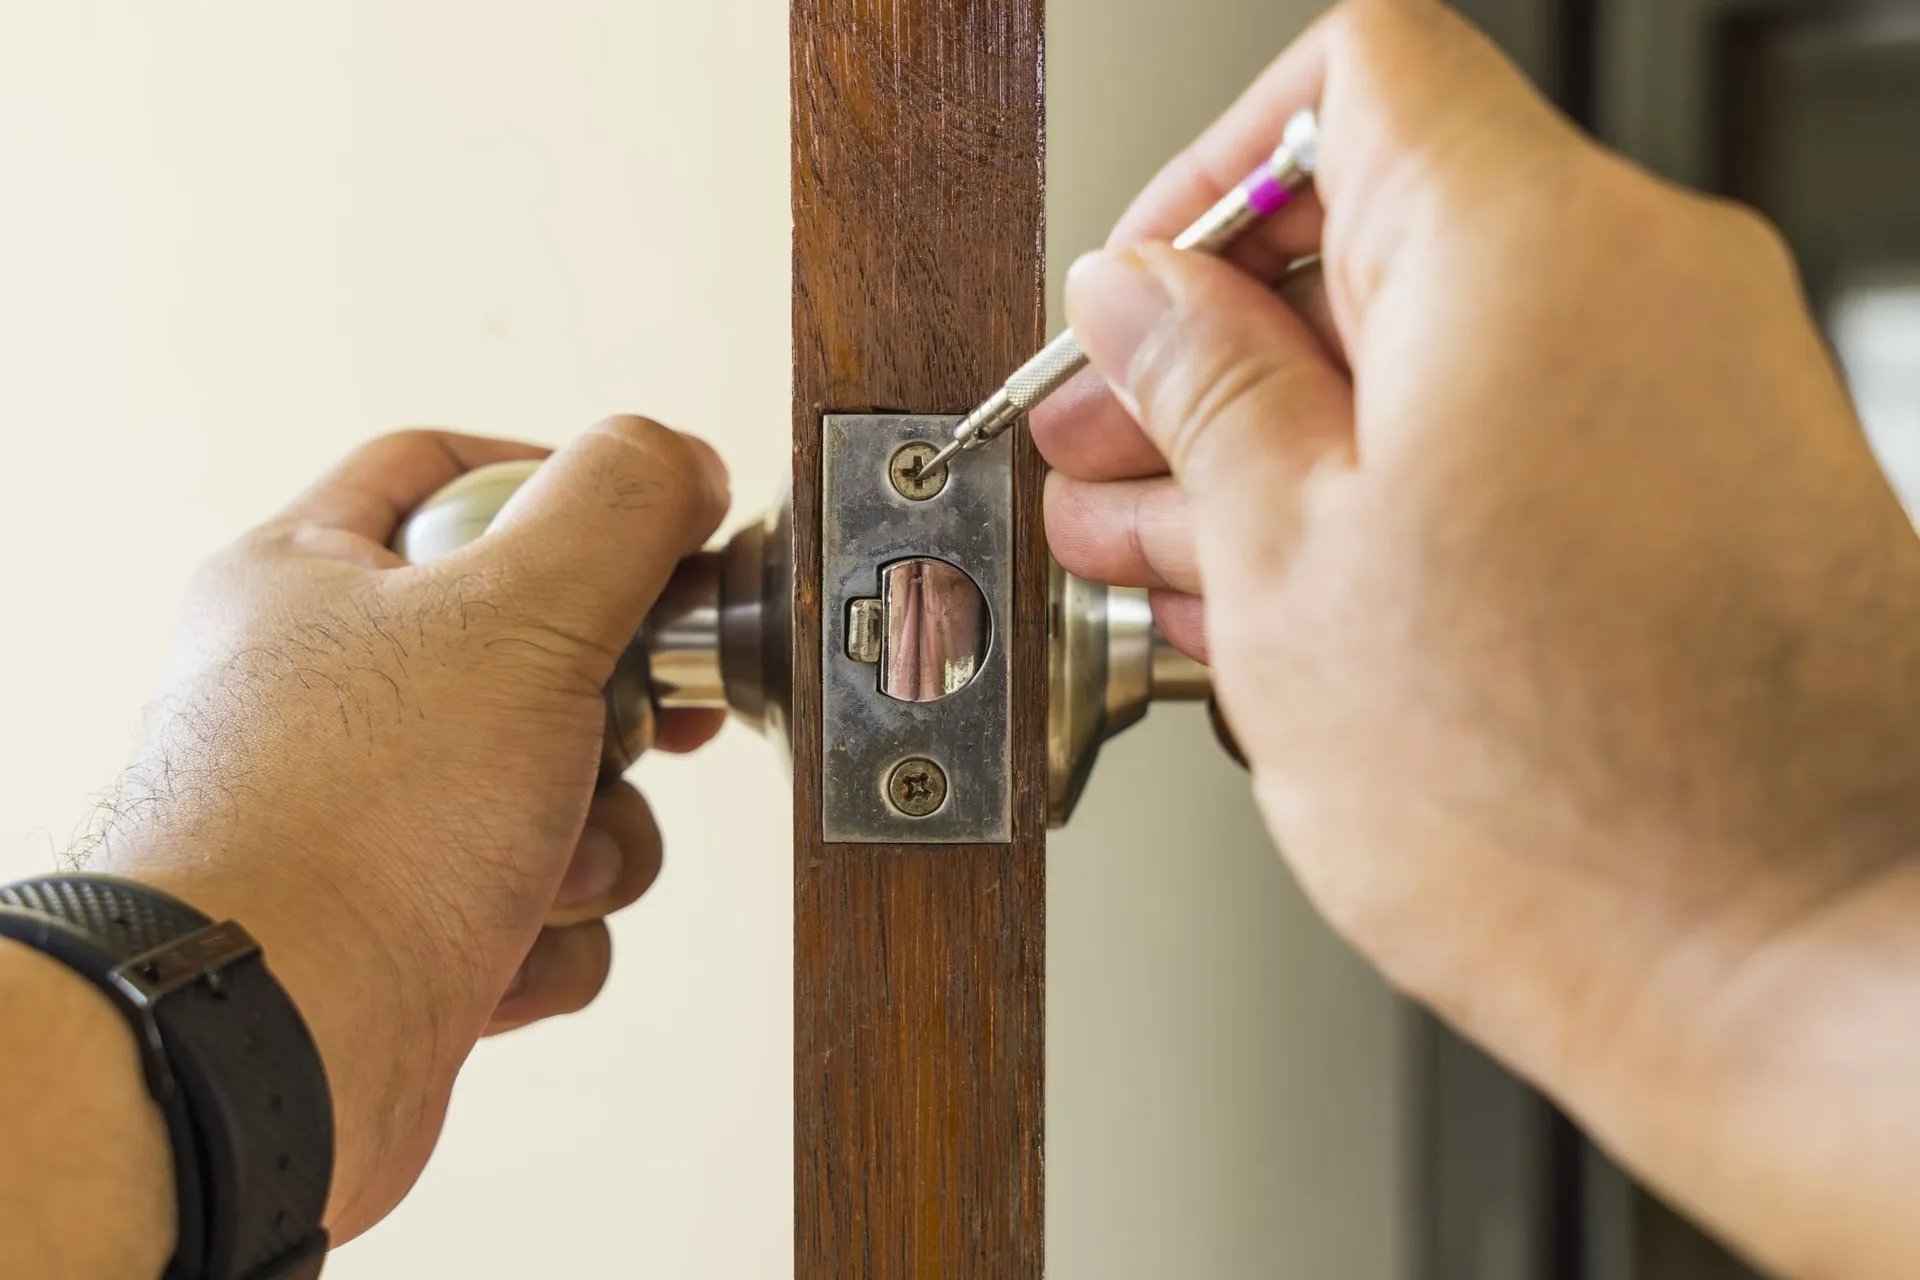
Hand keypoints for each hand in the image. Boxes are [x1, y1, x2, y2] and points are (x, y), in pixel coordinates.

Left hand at [85, 417, 728, 1239]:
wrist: (274, 1050)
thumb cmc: (347, 827)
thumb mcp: (515, 613)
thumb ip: (616, 509)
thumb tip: (676, 459)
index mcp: (311, 580)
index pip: (444, 472)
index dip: (562, 483)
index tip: (654, 525)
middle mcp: (331, 694)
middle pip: (532, 642)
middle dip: (616, 698)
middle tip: (653, 709)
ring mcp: (374, 816)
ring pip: (559, 783)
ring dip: (596, 831)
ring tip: (548, 863)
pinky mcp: (413, 924)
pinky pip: (543, 900)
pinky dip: (553, 926)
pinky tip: (506, 940)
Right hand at [1036, 1, 1919, 1273]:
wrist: (1813, 974)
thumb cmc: (1577, 809)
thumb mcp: (1291, 569)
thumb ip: (1200, 393)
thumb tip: (1138, 297)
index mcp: (1528, 246)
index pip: (1350, 78)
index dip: (1204, 180)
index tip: (1132, 301)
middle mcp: (1646, 283)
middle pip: (1384, 233)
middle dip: (1218, 348)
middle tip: (1110, 458)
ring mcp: (1700, 394)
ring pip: (1445, 356)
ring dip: (1291, 442)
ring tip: (1166, 553)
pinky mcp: (1722, 502)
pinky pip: (1525, 444)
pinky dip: (1399, 500)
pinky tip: (1288, 601)